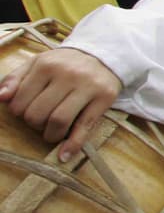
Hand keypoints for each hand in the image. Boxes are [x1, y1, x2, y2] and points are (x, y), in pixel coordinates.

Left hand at [0, 48, 122, 161]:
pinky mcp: (104, 98)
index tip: (27, 112)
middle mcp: (67, 74)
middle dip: (34, 124)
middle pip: (38, 113)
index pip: (20, 101)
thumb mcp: (38, 63)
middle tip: (40, 122)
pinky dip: (73, 144)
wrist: (104, 56)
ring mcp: (87, 87)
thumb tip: (1, 98)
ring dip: (50, 135)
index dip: (19, 113)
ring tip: (51, 134)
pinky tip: (65, 156)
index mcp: (46, 65)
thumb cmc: (65, 64)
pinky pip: (85, 126)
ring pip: (59, 121)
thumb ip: (16, 79)